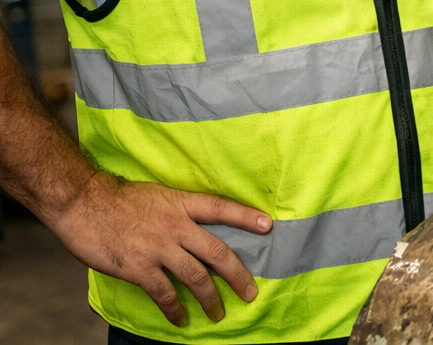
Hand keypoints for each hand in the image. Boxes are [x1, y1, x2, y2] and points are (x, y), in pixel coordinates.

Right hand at [46, 171, 270, 326]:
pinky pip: (164, 293)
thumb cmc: (119, 199)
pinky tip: (180, 318)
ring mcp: (159, 247)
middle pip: (217, 252)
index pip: (222, 208)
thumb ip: (179, 210)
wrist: (83, 203)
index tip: (269, 226)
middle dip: (238, 275)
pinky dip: (175, 309)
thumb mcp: (158, 194)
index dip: (246, 217)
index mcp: (182, 203)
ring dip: (210, 298)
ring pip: (196, 277)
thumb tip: (194, 227)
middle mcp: (176, 225)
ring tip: (218, 312)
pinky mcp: (139, 267)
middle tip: (250, 291)